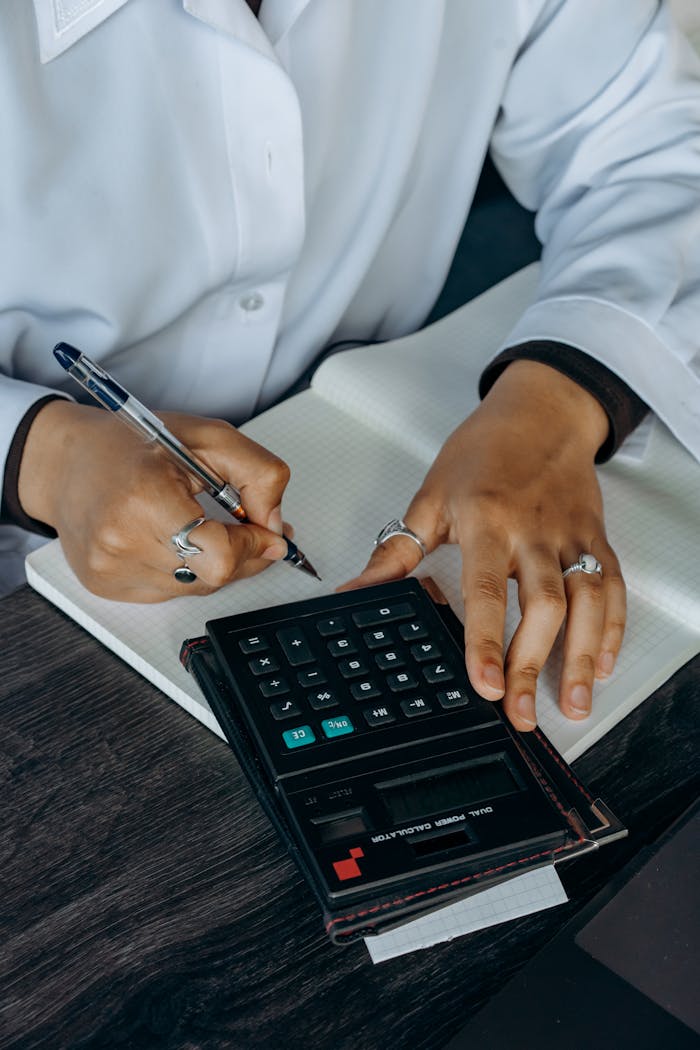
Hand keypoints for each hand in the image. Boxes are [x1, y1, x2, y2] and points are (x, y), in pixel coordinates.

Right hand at [18, 401, 291, 600]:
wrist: (64, 463)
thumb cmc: (129, 445)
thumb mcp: (207, 438)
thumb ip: (258, 475)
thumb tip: (275, 525)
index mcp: (144, 499)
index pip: (219, 554)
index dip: (253, 547)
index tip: (269, 533)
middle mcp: (121, 543)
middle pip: (212, 576)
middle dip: (243, 554)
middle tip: (250, 528)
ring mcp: (110, 571)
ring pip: (196, 588)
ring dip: (214, 562)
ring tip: (200, 524)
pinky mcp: (106, 587)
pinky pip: (169, 591)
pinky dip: (185, 569)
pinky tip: (170, 539)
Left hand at [339, 361, 626, 730]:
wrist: (542, 411)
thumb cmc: (484, 451)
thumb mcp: (431, 496)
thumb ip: (396, 551)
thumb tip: (357, 591)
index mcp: (487, 521)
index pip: (488, 590)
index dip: (486, 641)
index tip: (485, 683)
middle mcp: (534, 531)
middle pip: (543, 606)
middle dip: (532, 665)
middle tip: (520, 712)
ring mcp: (570, 535)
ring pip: (586, 603)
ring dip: (581, 658)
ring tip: (573, 705)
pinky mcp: (596, 538)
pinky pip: (612, 588)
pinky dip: (610, 630)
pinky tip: (600, 664)